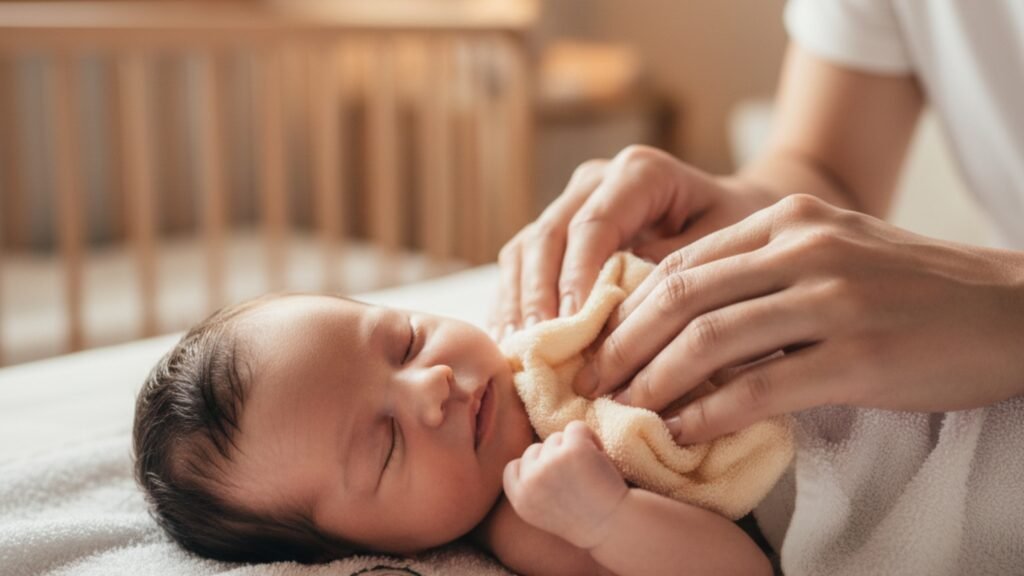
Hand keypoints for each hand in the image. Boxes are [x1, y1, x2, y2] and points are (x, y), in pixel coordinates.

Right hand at [490, 145, 775, 338]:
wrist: (737, 217)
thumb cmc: (737, 236)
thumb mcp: (723, 251)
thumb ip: (672, 276)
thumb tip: (615, 314)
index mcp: (639, 172)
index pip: (593, 224)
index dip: (576, 276)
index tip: (572, 323)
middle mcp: (596, 180)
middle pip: (548, 235)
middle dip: (538, 294)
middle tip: (537, 345)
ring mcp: (570, 203)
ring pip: (525, 247)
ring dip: (518, 301)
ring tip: (518, 349)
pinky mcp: (557, 231)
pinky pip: (521, 263)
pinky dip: (514, 302)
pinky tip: (513, 342)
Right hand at [503, 421, 628, 549]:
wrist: (615, 525)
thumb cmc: (584, 518)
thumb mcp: (543, 512)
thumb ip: (530, 488)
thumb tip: (531, 455)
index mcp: (521, 500)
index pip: (513, 468)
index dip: (532, 467)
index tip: (553, 475)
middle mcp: (531, 482)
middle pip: (535, 450)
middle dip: (555, 457)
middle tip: (577, 475)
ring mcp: (551, 464)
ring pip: (556, 438)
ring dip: (573, 447)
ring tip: (590, 469)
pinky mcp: (573, 450)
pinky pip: (575, 427)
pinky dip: (589, 436)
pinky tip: (599, 455)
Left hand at [573, 194, 1023, 442]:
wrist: (1009, 310)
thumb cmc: (908, 289)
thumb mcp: (831, 254)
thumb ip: (760, 271)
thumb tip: (679, 320)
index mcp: (789, 219)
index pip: (682, 261)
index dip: (627, 306)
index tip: (597, 343)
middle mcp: (804, 248)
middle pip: (681, 295)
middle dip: (622, 343)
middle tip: (589, 381)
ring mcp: (832, 299)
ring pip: (709, 339)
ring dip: (653, 381)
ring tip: (622, 410)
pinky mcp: (859, 355)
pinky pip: (761, 386)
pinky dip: (710, 412)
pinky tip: (682, 431)